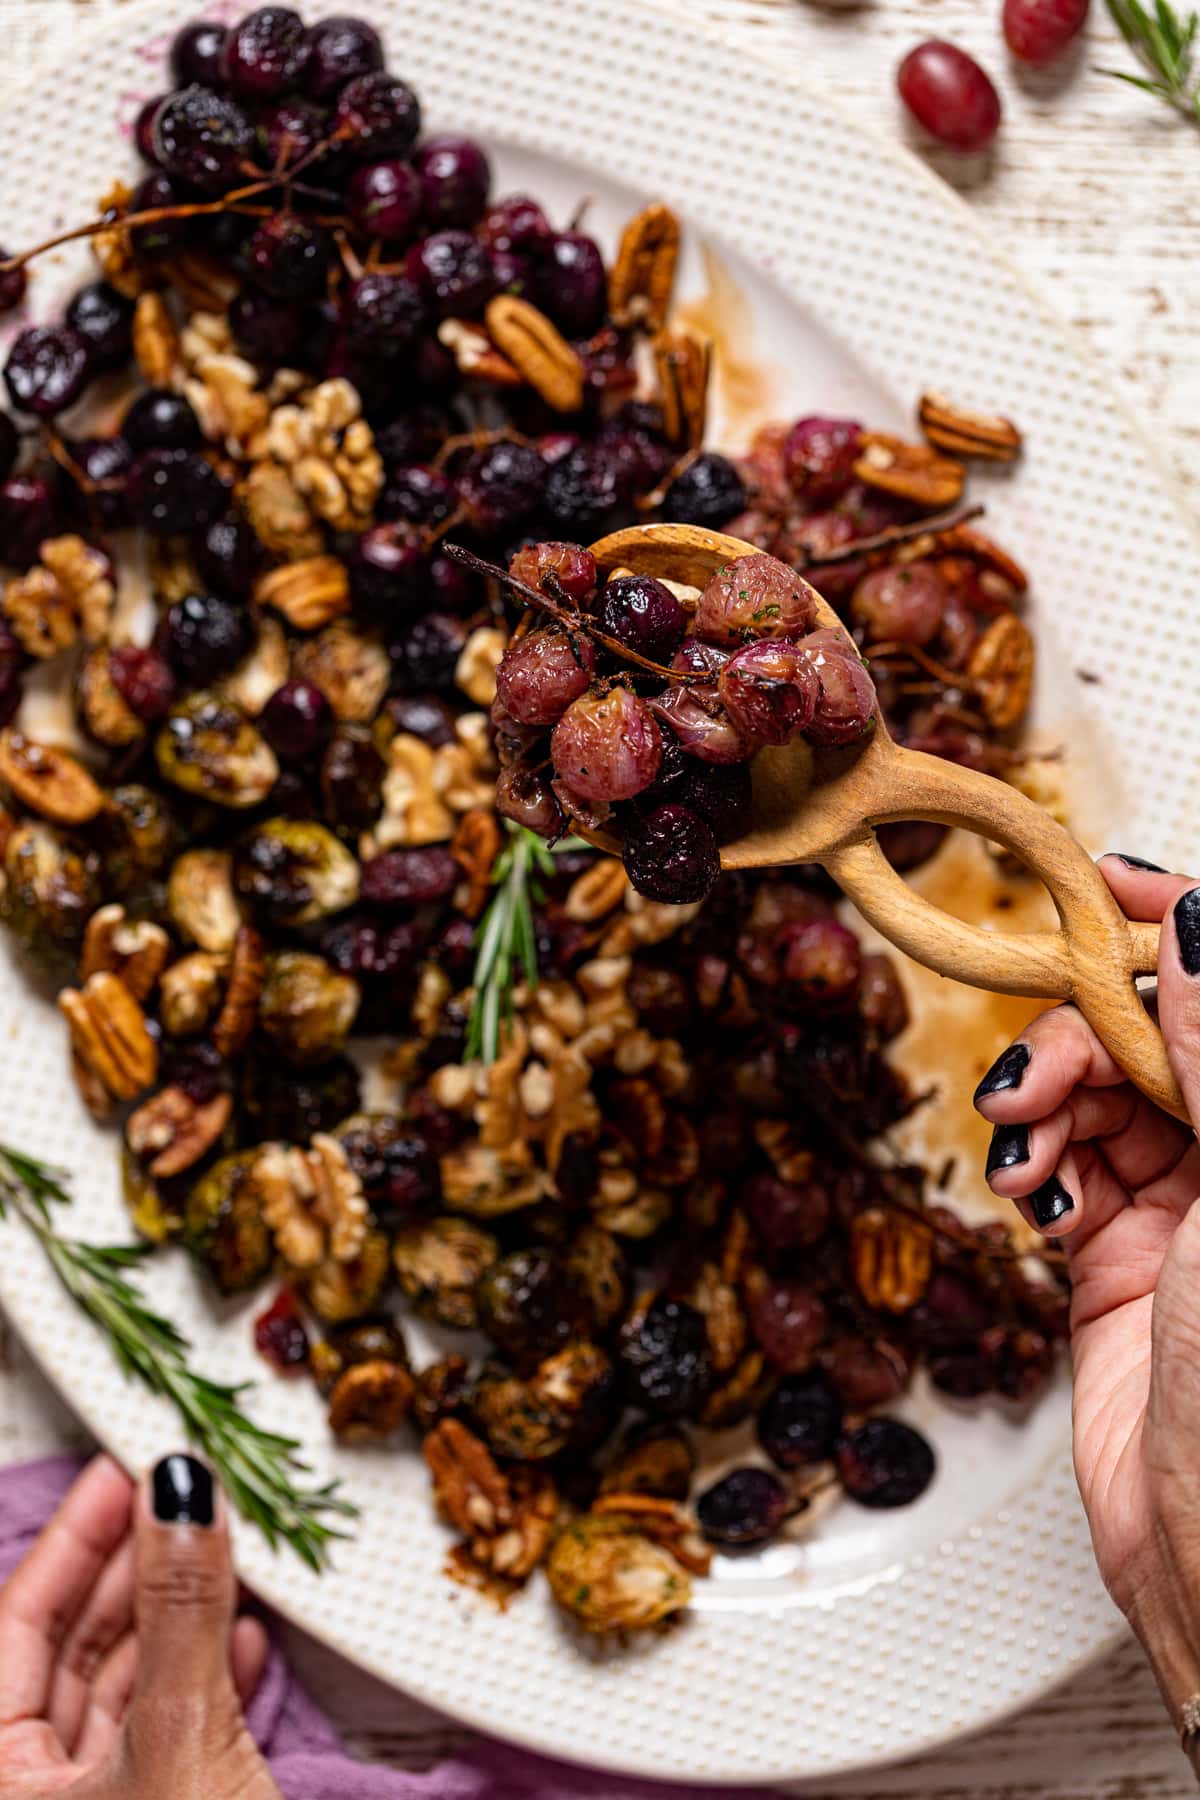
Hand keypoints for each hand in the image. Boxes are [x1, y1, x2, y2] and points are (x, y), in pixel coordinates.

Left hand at [0, 1452, 282, 1799]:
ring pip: (124, 1687)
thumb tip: (180, 1501)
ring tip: (216, 1546)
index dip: (72, 1540)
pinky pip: (167, 1732)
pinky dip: (206, 1678)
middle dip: (132, 1569)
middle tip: (175, 1495)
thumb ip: (181, 1610)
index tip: (117, 1474)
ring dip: (179, 1617)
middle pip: (68, 1651)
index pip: (15, 1624)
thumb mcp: (181, 1733)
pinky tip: (245, 1635)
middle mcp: (29, 1798)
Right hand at [974, 856, 1199, 1752]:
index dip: (1174, 931)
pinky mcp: (1119, 1260)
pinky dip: (1028, 1157)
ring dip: (1044, 1093)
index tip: (1101, 885)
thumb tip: (1197, 932)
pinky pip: (1060, 1167)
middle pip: (1158, 1036)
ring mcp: (1190, 1212)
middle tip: (1039, 1053)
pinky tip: (1020, 1180)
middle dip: (1086, 1025)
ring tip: (1018, 1128)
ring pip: (1099, 1095)